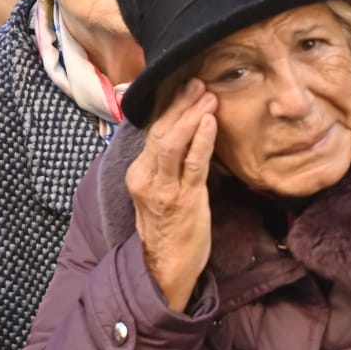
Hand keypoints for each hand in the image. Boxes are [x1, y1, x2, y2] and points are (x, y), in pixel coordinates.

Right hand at [125, 80, 215, 309]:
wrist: (165, 268)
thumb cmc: (168, 227)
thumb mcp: (159, 191)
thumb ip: (166, 164)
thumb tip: (180, 134)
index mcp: (139, 172)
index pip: (153, 130)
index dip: (168, 106)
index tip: (183, 85)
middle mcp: (147, 177)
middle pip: (161, 130)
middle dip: (180, 103)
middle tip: (198, 81)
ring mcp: (164, 188)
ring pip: (174, 142)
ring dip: (192, 115)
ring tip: (208, 95)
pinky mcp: (185, 200)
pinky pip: (193, 164)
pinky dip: (202, 140)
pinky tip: (211, 122)